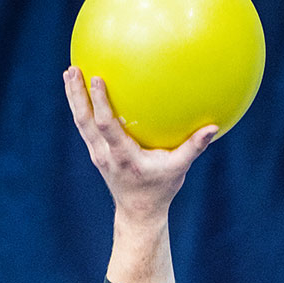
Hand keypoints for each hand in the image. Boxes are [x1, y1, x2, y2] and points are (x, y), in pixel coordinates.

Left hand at [64, 67, 216, 228]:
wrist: (138, 212)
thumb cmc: (161, 189)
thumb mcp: (178, 169)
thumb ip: (194, 148)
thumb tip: (213, 127)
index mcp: (123, 157)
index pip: (106, 127)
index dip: (99, 103)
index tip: (96, 78)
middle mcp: (106, 155)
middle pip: (85, 122)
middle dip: (77, 95)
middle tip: (73, 69)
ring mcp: (98, 155)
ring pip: (80, 123)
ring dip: (73, 98)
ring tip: (70, 73)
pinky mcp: (97, 154)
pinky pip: (85, 128)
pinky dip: (81, 108)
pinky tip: (81, 91)